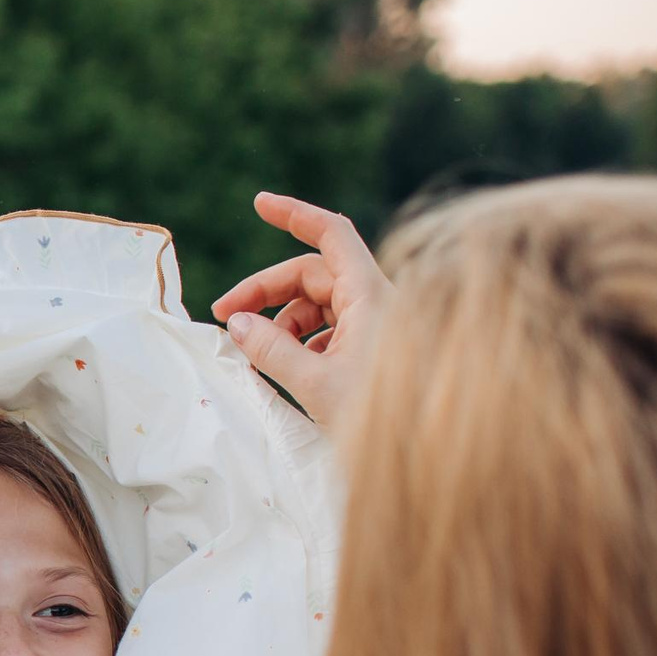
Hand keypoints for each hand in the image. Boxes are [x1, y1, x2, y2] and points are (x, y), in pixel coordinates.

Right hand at [211, 192, 393, 434]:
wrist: (430, 451)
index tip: (259, 204)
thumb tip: (239, 325)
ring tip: (256, 355)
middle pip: (313, 275)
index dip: (295, 214)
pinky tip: (288, 369)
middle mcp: (376, 301)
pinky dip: (304, 342)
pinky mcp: (376, 348)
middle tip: (226, 318)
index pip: (331, 234)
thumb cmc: (381, 417)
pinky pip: (332, 330)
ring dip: (283, 323)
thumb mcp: (316, 383)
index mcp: (368, 294)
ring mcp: (377, 324)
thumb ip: (272, 350)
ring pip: (320, 305)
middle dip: (267, 292)